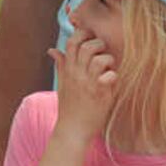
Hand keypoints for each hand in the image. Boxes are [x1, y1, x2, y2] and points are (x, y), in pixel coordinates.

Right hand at [48, 28, 116, 143]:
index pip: (71, 42)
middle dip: (98, 44)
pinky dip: (114, 76)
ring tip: (109, 67)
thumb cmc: (69, 107)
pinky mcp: (100, 94)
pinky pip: (110, 77)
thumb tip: (52, 50)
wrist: (72, 131)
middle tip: (103, 51)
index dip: (82, 34)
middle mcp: (77, 75)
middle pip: (86, 47)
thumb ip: (60, 65)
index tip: (90, 38)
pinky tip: (112, 81)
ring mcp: (88, 84)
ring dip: (108, 60)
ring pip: (100, 60)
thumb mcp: (62, 84)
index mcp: (68, 70)